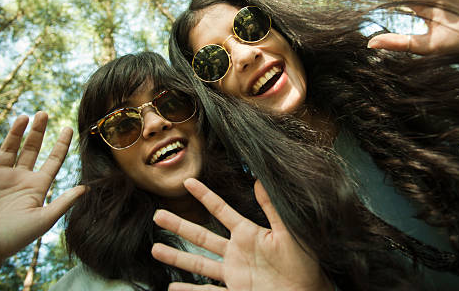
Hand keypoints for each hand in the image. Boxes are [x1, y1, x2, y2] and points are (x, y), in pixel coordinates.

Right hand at [0, 112, 85, 290]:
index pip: (52, 160)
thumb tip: (86, 188)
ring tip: (24, 117)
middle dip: (38, 131)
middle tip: (44, 112)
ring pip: (8, 149)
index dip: (60, 144)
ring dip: (15, 133)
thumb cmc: (10, 239)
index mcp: (35, 188)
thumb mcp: (42, 220)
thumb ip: (62, 203)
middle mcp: (18, 180)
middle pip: (31, 149)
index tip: (68, 127)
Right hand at [151, 178, 331, 290]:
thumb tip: (261, 179)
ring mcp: (232, 273)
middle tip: (158, 215)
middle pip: (200, 235)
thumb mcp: (289, 232)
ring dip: (176, 257)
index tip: (188, 182)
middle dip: (178, 225)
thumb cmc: (304, 264)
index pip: (221, 210)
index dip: (204, 196)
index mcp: (248, 234)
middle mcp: (236, 252)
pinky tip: (172, 290)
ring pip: (197, 262)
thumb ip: (273, 208)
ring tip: (154, 249)